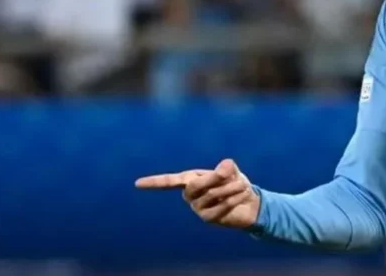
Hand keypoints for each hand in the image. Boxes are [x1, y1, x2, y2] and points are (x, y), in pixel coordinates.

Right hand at [135, 158, 260, 228]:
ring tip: (242, 185)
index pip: (169, 181)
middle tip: (228, 173)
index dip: (154, 182)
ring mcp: (197, 208)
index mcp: (190, 179)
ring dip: (231, 187)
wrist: (249, 202)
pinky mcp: (208, 218)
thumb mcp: (231, 171)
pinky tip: (242, 195)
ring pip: (212, 194)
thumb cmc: (235, 182)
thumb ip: (226, 168)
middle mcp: (189, 195)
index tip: (137, 184)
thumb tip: (224, 168)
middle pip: (194, 185)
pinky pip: (221, 206)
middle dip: (213, 178)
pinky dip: (234, 198)